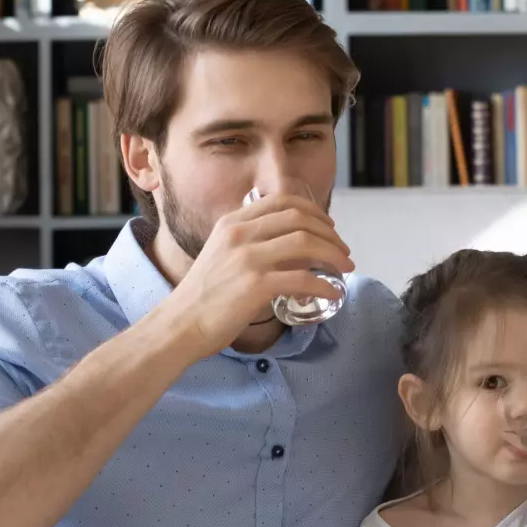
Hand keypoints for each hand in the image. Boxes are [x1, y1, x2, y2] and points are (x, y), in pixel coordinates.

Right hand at [152, 192, 353, 357]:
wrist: (180, 324)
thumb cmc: (204, 296)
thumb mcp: (221, 253)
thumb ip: (246, 242)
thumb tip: (283, 243)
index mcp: (232, 222)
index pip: (283, 201)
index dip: (314, 211)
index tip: (329, 228)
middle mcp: (239, 233)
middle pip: (300, 219)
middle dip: (330, 234)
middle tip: (343, 251)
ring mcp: (247, 258)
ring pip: (306, 243)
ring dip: (333, 255)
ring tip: (346, 268)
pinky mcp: (255, 286)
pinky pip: (302, 278)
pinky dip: (324, 285)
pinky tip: (333, 293)